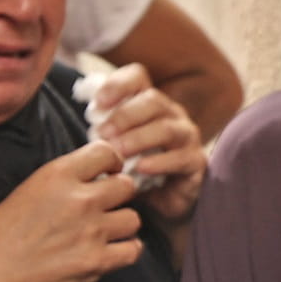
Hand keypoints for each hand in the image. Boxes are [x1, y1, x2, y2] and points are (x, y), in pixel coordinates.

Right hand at [0, 142, 141, 281]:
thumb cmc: (5, 229)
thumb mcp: (32, 186)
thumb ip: (67, 178)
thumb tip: (98, 173)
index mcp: (59, 175)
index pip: (106, 152)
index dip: (113, 162)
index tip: (110, 172)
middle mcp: (80, 200)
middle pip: (127, 186)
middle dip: (119, 194)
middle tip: (107, 204)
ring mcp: (91, 231)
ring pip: (133, 218)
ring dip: (122, 224)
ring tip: (106, 229)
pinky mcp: (96, 261)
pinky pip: (133, 250)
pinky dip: (126, 250)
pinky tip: (113, 249)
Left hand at [83, 63, 206, 222]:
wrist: (159, 203)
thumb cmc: (132, 168)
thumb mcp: (113, 145)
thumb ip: (101, 126)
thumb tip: (84, 107)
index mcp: (149, 103)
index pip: (137, 77)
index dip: (117, 84)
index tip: (96, 103)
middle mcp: (171, 114)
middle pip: (153, 100)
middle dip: (124, 116)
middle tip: (101, 133)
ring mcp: (187, 137)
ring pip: (167, 129)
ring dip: (139, 139)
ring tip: (117, 152)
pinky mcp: (196, 163)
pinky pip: (181, 158)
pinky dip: (160, 163)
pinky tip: (140, 169)